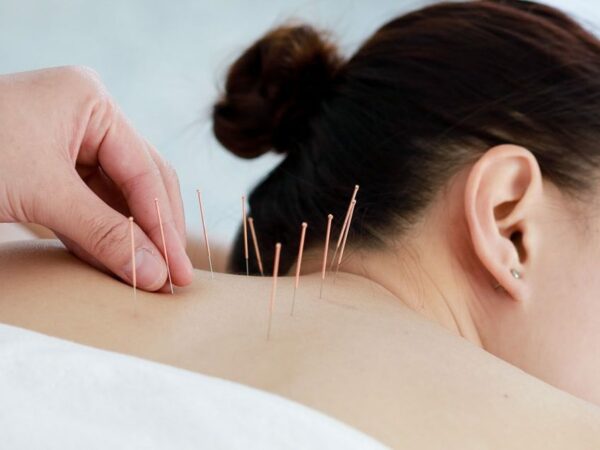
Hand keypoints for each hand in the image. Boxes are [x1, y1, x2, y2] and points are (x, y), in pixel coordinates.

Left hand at [0, 66, 193, 290]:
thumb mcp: (41, 195)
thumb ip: (104, 234)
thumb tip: (154, 273)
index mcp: (91, 102)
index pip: (144, 171)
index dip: (163, 225)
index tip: (177, 270)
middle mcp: (88, 118)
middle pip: (141, 180)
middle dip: (156, 230)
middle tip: (173, 276)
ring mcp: (71, 142)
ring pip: (119, 197)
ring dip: (132, 237)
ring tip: (150, 276)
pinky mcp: (53, 169)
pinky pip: (92, 206)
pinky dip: (103, 235)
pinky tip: (117, 262)